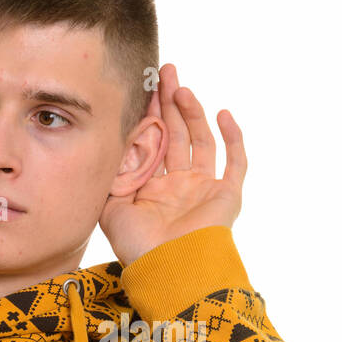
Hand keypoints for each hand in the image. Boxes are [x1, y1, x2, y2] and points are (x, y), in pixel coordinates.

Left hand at [99, 63, 246, 264]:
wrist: (169, 270)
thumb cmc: (138, 245)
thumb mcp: (110, 208)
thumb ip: (109, 177)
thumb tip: (105, 145)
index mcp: (152, 188)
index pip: (152, 141)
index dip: (149, 114)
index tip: (142, 87)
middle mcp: (179, 185)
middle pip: (177, 134)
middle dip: (170, 102)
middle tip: (165, 72)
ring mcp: (204, 189)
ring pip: (201, 141)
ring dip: (193, 113)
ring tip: (182, 89)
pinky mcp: (227, 196)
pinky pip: (235, 163)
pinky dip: (234, 138)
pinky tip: (224, 113)